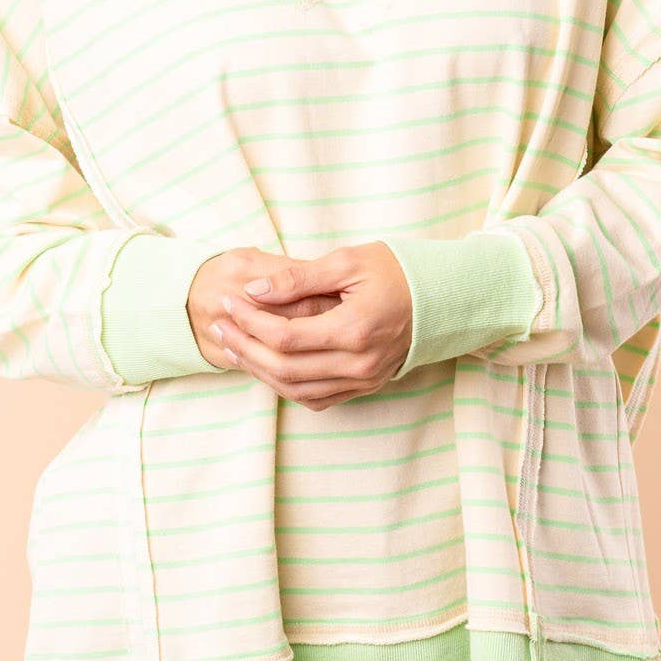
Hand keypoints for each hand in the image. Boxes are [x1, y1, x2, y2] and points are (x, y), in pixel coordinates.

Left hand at [205, 241, 412, 410]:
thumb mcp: (348, 262)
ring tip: (232, 347)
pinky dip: (285, 387)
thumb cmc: (397, 271)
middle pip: (284, 369)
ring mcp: (363, 380)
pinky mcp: (365, 386)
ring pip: (295, 389)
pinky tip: (264, 367)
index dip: (249, 322)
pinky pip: (315, 399)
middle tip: (219, 326)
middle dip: (244, 347)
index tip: (228, 303)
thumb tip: (254, 290)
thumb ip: (298, 278)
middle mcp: (359, 363)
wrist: (442, 298)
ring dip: (258, 371)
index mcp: (355, 329)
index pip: (285, 337)